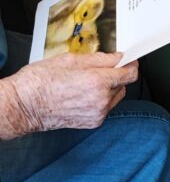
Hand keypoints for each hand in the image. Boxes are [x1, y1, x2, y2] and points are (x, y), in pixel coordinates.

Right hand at [7, 53, 137, 133]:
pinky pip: (106, 108)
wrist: (26, 105)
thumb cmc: (41, 81)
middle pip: (123, 85)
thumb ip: (99, 59)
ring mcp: (99, 113)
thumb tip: (117, 58)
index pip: (129, 74)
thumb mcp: (70, 60)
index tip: (129, 61)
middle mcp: (102, 100)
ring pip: (115, 98)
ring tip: (86, 83)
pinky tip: (82, 95)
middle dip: (115, 76)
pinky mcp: (94, 123)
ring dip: (109, 89)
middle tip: (97, 70)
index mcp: (98, 81)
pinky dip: (100, 101)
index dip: (131, 65)